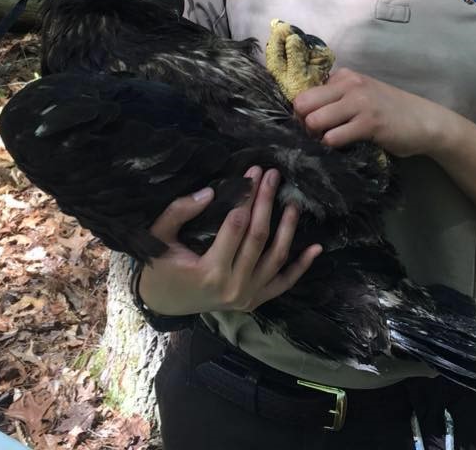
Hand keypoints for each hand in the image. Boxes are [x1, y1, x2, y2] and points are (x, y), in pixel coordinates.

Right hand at [137, 166, 320, 316]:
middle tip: (273, 175)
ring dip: (288, 228)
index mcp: (210, 271)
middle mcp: (233, 287)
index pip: (236, 224)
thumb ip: (179, 212)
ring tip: (293, 202)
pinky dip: (301, 267)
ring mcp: (247, 297)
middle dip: (267, 202)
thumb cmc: (159, 268)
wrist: (163, 305)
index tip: (253, 171)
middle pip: (259, 237)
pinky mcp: (255, 301)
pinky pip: (283, 283)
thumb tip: (209, 192)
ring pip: (276, 258)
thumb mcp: (159, 238)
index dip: (247, 195)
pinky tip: (316, 248)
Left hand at [292, 68, 449, 157]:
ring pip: (314, 120)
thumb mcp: (361, 95)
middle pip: (302, 104)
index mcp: (345, 76)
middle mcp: (349, 84)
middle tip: (316, 137)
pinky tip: (343, 148)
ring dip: (316, 137)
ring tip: (329, 143)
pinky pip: (334, 137)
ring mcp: (360, 103)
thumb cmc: (389, 110)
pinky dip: (332, 146)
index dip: (302, 112)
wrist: (425, 121)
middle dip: (303, 125)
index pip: (304, 91)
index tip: (312, 125)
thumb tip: (304, 113)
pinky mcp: (369, 123)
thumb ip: (337, 97)